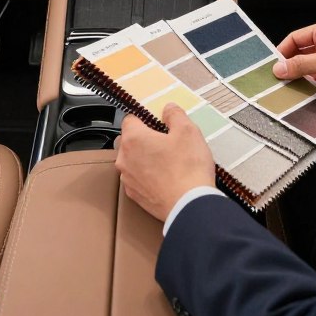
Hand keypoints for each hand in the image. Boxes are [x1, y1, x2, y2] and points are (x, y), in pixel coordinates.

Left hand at [115, 103, 216, 221]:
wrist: (190, 206)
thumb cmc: (188, 168)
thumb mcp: (188, 131)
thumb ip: (175, 114)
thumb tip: (168, 109)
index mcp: (133, 139)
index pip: (130, 119)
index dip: (145, 119)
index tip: (158, 123)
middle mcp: (125, 159)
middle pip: (130, 141)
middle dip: (145, 139)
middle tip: (167, 143)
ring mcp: (129, 180)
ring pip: (133, 161)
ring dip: (146, 159)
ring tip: (169, 162)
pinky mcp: (136, 197)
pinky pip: (138, 179)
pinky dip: (149, 177)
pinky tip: (166, 178)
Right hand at [273, 18, 315, 104]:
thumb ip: (302, 65)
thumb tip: (279, 68)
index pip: (296, 39)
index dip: (283, 52)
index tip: (272, 67)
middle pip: (304, 58)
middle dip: (293, 70)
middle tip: (278, 84)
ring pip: (314, 74)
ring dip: (306, 84)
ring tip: (292, 95)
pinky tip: (310, 101)